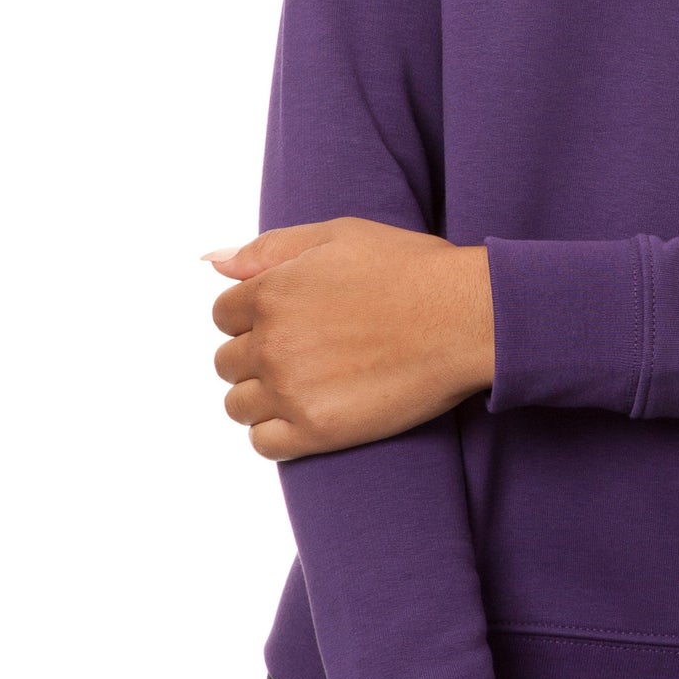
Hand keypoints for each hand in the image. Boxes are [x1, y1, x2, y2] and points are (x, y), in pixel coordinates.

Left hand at [207, 218, 494, 457]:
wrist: (466, 318)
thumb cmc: (410, 270)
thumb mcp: (338, 235)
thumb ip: (269, 248)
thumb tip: (212, 262)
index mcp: (270, 292)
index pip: (224, 315)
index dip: (254, 316)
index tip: (290, 320)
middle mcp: (272, 342)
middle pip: (227, 362)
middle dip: (258, 356)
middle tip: (306, 352)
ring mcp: (291, 389)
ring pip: (240, 405)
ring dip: (263, 396)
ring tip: (308, 384)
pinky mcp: (317, 430)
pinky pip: (264, 443)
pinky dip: (276, 433)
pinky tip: (309, 414)